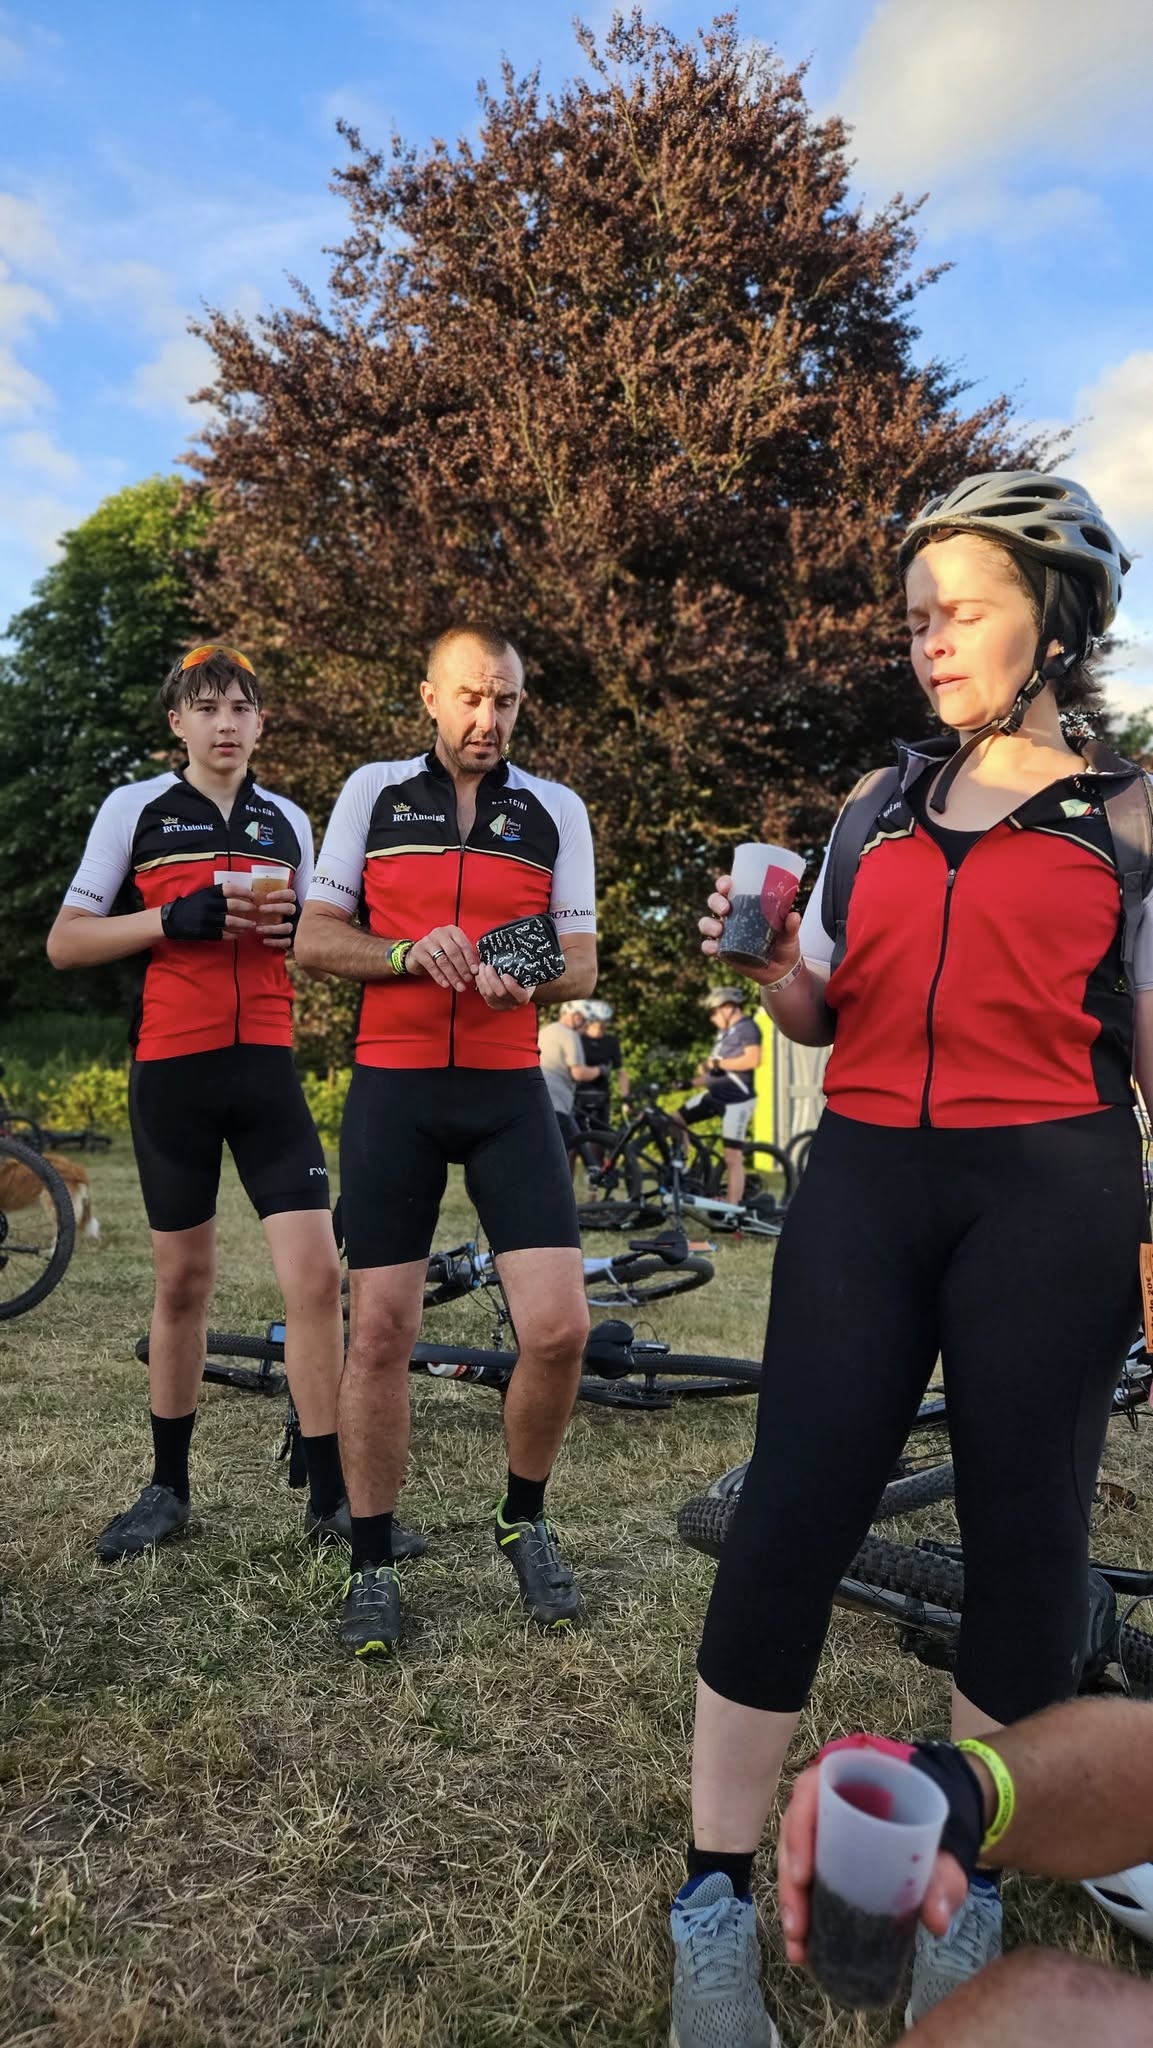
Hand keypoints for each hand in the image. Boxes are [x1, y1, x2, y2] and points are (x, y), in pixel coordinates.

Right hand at [162, 884, 249, 942]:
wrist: (170, 920)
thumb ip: (218, 894)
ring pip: (231, 921)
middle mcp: (208, 904)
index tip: (253, 895)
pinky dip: (233, 935)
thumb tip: (240, 894)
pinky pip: (223, 934)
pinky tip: (239, 934)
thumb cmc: (190, 906)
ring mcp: (206, 919)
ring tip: (251, 925)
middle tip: (255, 911)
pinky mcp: (204, 932)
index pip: (229, 889)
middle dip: (247, 908)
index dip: (243, 892)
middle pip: (233, 905)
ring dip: (244, 924)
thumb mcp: (202, 895)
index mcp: (208, 893)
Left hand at [249, 885, 298, 951]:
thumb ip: (270, 904)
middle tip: (260, 909)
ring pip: (287, 927)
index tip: (267, 897)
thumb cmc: (280, 920)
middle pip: (289, 908)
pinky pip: (286, 942)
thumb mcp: (280, 910)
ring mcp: (297, 929)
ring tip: (258, 929)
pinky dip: (275, 942)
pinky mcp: (295, 941)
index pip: (290, 895)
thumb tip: (253, 897)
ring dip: (271, 928)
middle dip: (274, 908)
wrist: (302, 939)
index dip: (280, 894)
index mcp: (293, 905)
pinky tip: (265, 941)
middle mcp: (297, 915)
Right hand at [407, 924, 478, 991]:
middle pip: (453, 952)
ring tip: (459, 985)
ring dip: (452, 975)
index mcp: (452, 931)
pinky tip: (446, 984)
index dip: (470, 959)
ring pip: (443, 960)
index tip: (475, 971)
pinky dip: (440, 977)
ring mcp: (428, 941)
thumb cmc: (439, 951)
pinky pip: (431, 966)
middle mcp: (440, 933)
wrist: (418, 953)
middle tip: (467, 979)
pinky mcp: (419, 951)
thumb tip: (478, 968)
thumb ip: (465, 956)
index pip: (464, 945)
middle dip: (462, 968)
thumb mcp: (453, 950)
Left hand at [475, 962, 535, 1008]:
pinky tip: (479, 974)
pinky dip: (480, 983)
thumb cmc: (522, 974)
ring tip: (482, 967)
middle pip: (501, 993)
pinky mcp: (492, 1004)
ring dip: (484, 979)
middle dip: (492, 978)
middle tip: (488, 966)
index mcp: (524, 996)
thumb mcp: (525, 970)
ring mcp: (502, 1005)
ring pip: (490, 994)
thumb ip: (522, 966)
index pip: (520, 995)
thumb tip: (518, 950)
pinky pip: (483, 995)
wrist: (518, 983)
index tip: (505, 975)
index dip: (512, 986)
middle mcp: (514, 1003)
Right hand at [699, 874, 802, 987]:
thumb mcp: (790, 934)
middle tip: (725, 909)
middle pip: (714, 901)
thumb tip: (793, 915)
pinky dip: (708, 946)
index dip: (723, 883)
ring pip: (706, 923)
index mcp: (746, 904)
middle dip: (715, 902)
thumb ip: (791, 926)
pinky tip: (715, 948)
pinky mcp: (722, 951)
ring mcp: (725, 934)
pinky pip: (708, 946)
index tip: (727, 886)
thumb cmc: (784, 944)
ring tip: (719, 930)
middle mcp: (732, 916)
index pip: (729, 888)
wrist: (782, 970)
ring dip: (708, 924)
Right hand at [776, 1762, 967, 1968]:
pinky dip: (799, 1913)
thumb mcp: (939, 1849)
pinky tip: (801, 1947)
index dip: (800, 1832)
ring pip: (791, 1861)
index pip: (810, 1792)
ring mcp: (820, 1832)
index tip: (803, 1875)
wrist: (933, 1828)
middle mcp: (825, 1803)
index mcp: (849, 1781)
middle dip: (790, 1884)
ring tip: (798, 1944)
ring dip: (790, 1904)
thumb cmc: (927, 1823)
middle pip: (794, 1835)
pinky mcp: (821, 1860)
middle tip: (798, 1924)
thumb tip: (937, 1920)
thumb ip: (941, 1878)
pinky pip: (800, 1882)